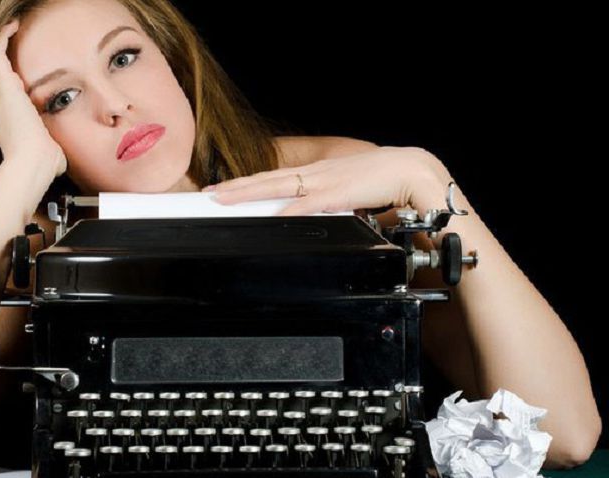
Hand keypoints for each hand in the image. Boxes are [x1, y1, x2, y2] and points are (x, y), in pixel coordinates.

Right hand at [0, 19, 66, 176]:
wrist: (33, 162)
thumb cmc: (43, 164)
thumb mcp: (48, 155)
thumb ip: (52, 152)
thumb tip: (62, 163)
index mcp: (6, 121)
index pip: (7, 96)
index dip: (13, 83)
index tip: (26, 75)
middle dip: (7, 59)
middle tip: (18, 42)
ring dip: (2, 43)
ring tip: (13, 28)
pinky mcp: (4, 85)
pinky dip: (3, 37)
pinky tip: (13, 25)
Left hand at [202, 146, 451, 215]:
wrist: (413, 171)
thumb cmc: (384, 182)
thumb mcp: (347, 194)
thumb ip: (326, 206)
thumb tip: (307, 221)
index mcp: (317, 174)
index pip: (275, 178)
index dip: (248, 185)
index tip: (223, 191)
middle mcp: (316, 174)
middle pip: (268, 179)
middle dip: (237, 188)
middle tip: (208, 194)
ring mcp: (326, 180)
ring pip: (279, 186)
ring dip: (251, 193)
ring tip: (224, 199)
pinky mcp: (341, 192)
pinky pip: (310, 203)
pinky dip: (290, 210)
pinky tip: (273, 215)